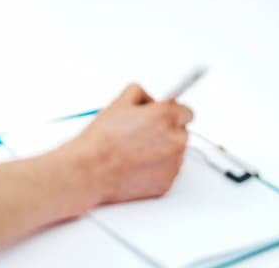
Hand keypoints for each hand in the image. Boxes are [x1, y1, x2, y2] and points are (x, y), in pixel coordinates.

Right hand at [67, 84, 192, 205]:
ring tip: (136, 150)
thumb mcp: (119, 102)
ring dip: (163, 150)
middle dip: (167, 131)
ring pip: (176, 153)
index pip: (186, 111)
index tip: (164, 116)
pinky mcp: (167, 183)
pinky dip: (157, 168)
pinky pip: (168, 171)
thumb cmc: (103, 140)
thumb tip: (149, 100)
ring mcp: (173, 164)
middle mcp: (175, 140)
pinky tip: (137, 164)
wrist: (92, 169)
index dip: (172, 113)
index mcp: (166, 116)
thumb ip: (142, 95)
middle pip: (182, 132)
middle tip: (144, 134)